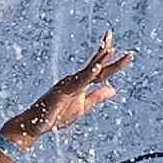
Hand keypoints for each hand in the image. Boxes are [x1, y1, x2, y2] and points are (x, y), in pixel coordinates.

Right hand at [6, 39, 128, 151]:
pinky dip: (88, 74)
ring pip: (88, 71)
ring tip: (111, 50)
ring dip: (99, 60)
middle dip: (107, 52)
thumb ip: (97, 97)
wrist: (36, 124)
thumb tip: (113, 89)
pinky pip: (77, 82)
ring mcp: (68, 83)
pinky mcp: (61, 90)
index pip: (98, 67)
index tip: (126, 51)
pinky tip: (96, 68)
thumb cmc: (57, 115)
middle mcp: (75, 79)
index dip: (109, 57)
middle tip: (115, 38)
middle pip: (95, 64)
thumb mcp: (83, 106)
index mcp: (82, 82)